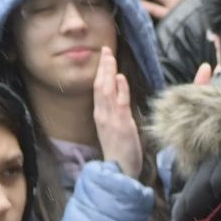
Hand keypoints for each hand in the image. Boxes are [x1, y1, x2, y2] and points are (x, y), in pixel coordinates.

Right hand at [89, 48, 145, 182]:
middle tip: (106, 49)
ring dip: (108, 73)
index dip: (101, 72)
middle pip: (100, 86)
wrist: (119, 171)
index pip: (99, 89)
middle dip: (103, 67)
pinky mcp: (121, 126)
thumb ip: (119, 105)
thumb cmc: (121, 151)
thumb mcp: (117, 126)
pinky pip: (120, 104)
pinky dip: (120, 90)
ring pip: (106, 91)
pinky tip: (120, 77)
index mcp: (101, 115)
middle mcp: (103, 115)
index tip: (105, 56)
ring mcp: (111, 120)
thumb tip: (121, 84)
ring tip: (109, 56)